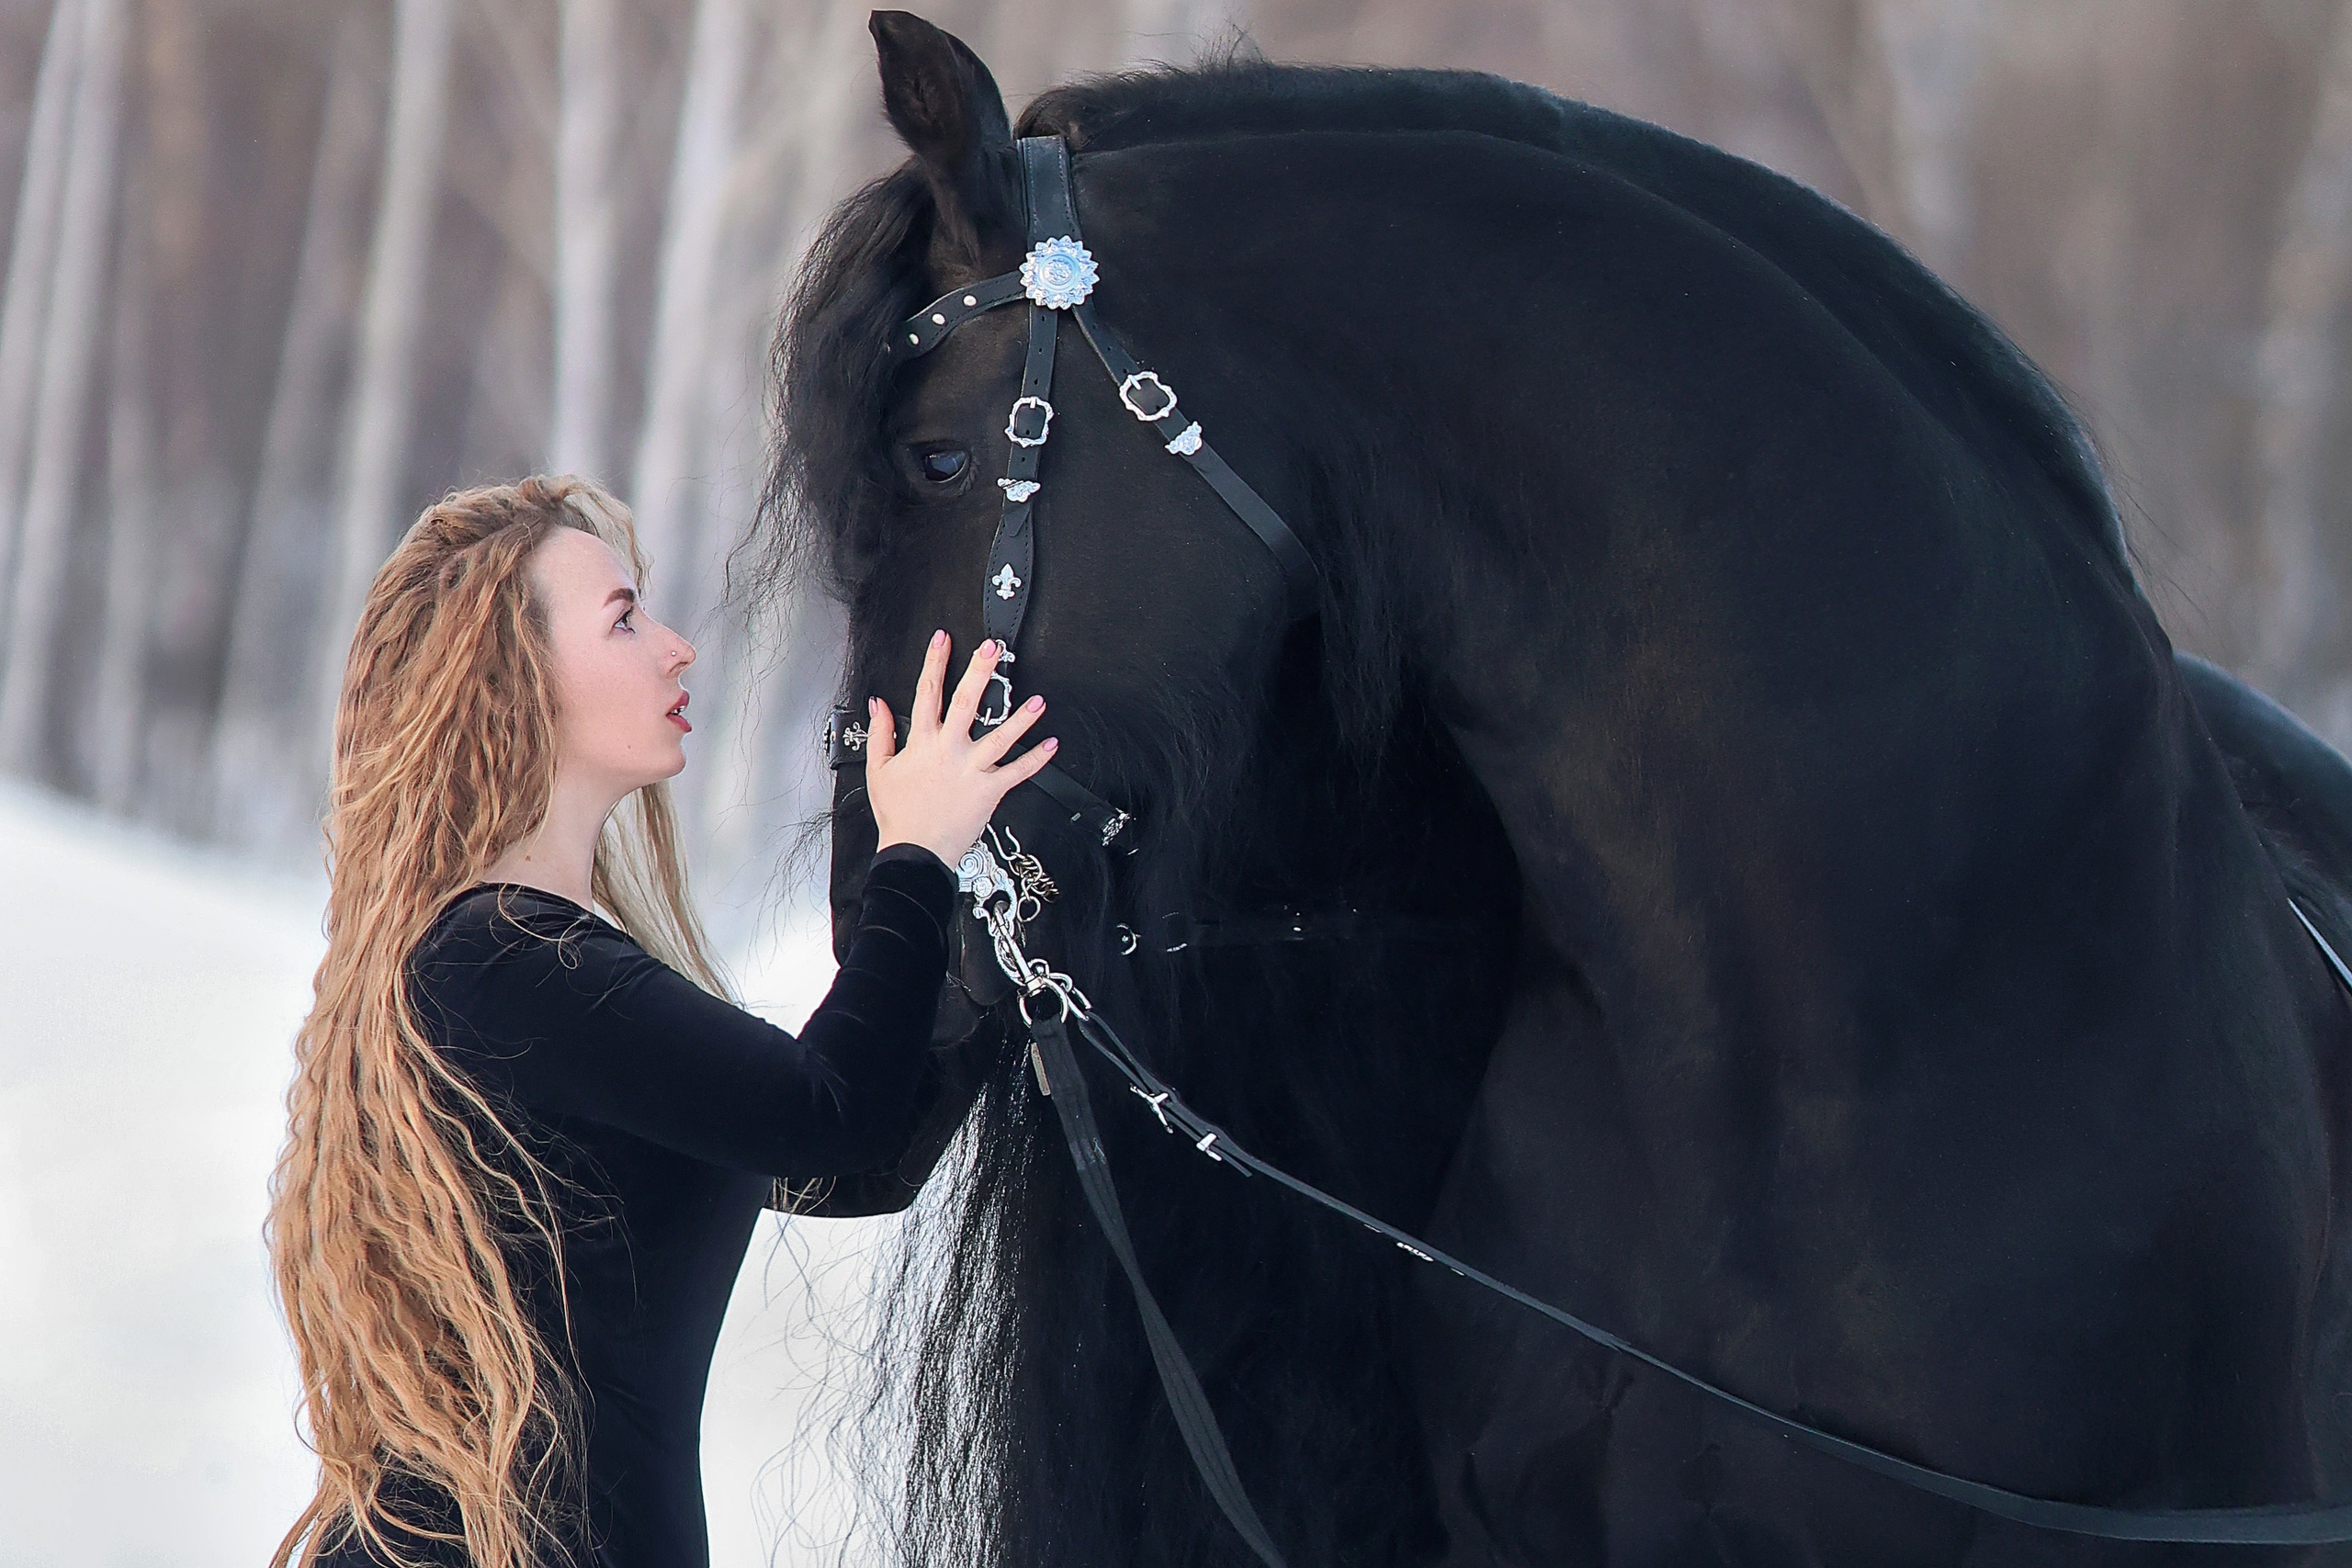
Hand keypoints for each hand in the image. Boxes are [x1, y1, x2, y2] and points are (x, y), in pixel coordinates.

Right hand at [866, 630, 1057, 866]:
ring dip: (1021, 718)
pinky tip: (1052, 744)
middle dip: (980, 673)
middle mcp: (949, 751)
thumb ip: (880, 733)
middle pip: (966, 703)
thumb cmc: (899, 814)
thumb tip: (878, 704)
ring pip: (1000, 737)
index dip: (935, 662)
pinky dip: (1037, 759)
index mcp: (922, 743)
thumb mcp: (879, 770)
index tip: (944, 639)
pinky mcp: (989, 791)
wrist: (914, 851)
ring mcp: (971, 770)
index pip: (927, 692)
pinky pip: (1017, 772)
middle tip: (994, 650)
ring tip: (1039, 700)